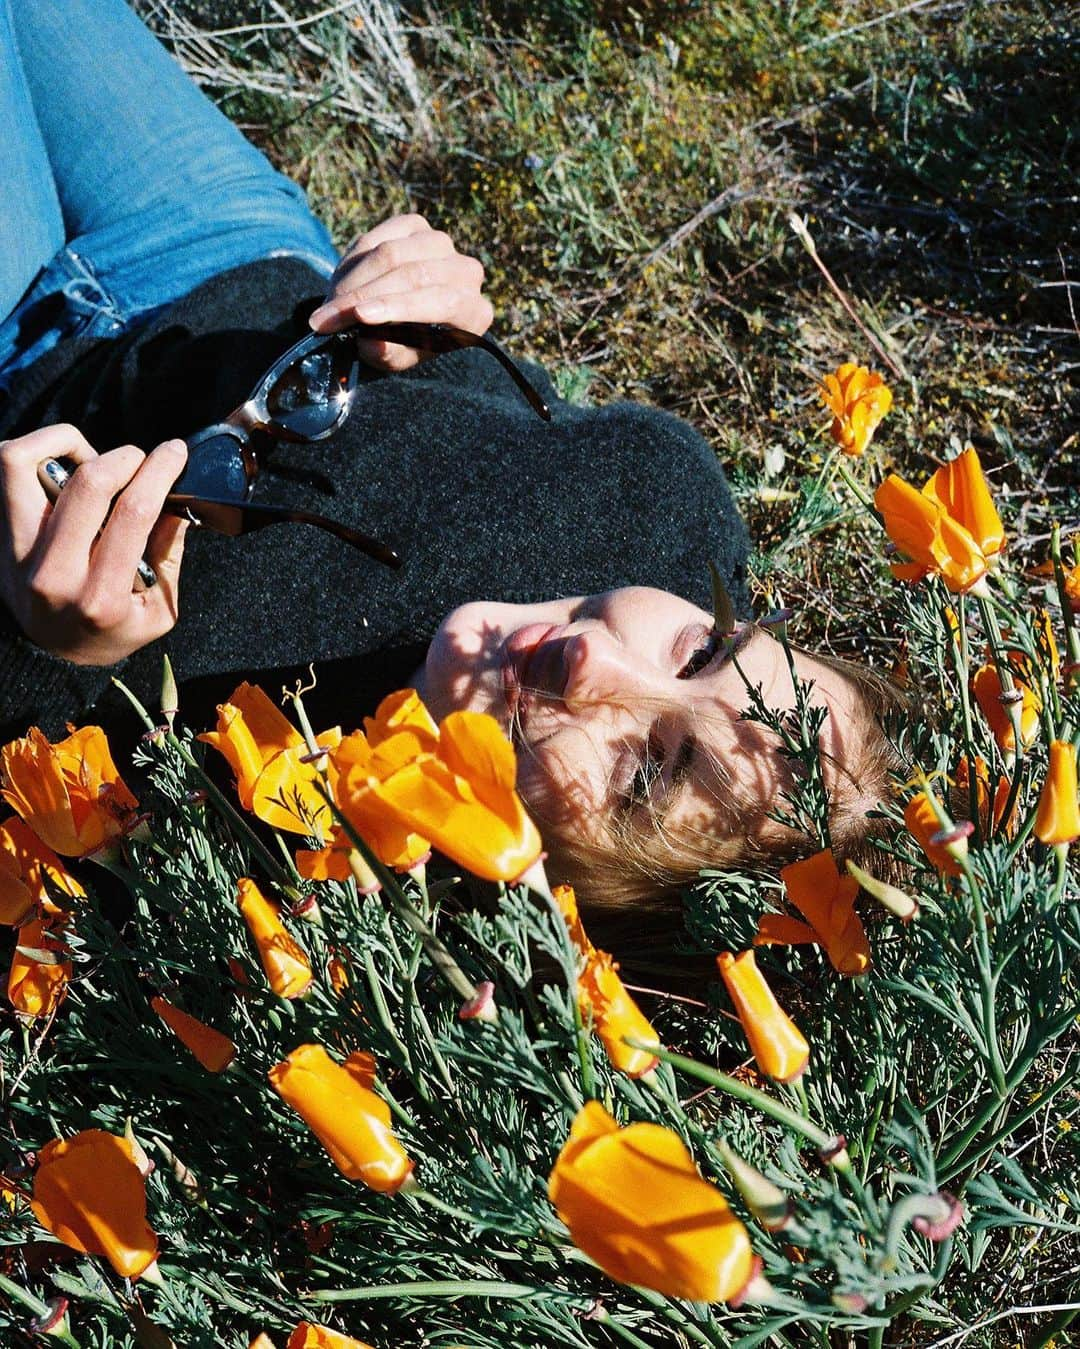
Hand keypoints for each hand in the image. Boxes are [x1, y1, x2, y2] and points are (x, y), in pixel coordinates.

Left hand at [0, 424, 189, 665]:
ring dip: (66, 442)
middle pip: (89, 484)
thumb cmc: (111, 631)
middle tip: (141, 461)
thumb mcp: (158, 610)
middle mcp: (54, 573)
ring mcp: (18, 554)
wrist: (52, 656)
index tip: (175, 453)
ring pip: (23, 463)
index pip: (133, 512)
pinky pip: (6, 472)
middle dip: (126, 457)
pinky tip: (65, 465)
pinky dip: (36, 451)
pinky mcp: (1, 538)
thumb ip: (170, 554)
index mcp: (101, 597)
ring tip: (92, 458)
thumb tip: (176, 499)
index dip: (160, 471)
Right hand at [308, 213, 492, 370]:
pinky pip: (377, 238)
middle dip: (362, 297)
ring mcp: (443, 244)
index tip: (359, 316)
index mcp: (475, 312)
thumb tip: (373, 343)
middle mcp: (467, 273)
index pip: (441, 302)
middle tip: (324, 319)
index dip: (396, 307)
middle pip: (412, 275)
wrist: (400, 320)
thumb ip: (388, 354)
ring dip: (352, 281)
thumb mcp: (396, 360)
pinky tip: (339, 286)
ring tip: (328, 307)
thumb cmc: (403, 346)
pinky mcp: (417, 226)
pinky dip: (352, 262)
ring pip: (391, 253)